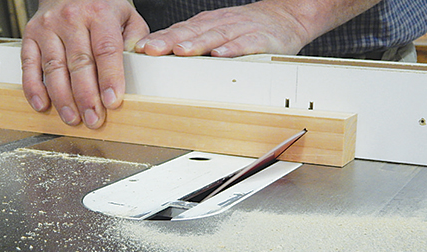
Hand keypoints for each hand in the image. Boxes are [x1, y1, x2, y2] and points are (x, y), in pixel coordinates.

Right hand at [21, 0, 148, 128]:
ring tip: (73, 118)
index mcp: (99, 14)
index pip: (106, 50)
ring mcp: (48, 28)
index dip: (109, 78)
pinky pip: (28, 64)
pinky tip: (43, 104)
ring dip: (63, 98)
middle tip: (94, 119)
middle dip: (86, 96)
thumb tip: (141, 63)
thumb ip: (135, 39)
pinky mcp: (31, 36)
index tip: (112, 101)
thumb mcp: (126, 15)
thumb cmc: (99, 6)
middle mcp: (71, 19)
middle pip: (79, 64)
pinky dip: (34, 87)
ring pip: (54, 68)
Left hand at [134, 1, 309, 56]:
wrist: (287, 18)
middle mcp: (221, 24)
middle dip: (170, 41)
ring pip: (216, 36)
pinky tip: (221, 55)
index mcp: (208, 24)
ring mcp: (241, 30)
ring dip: (197, 44)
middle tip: (152, 50)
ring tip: (181, 52)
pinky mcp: (262, 39)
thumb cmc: (247, 28)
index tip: (142, 48)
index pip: (180, 30)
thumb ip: (194, 41)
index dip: (160, 38)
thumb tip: (164, 54)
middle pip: (193, 32)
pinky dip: (234, 49)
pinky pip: (247, 44)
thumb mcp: (217, 30)